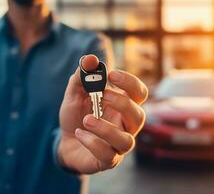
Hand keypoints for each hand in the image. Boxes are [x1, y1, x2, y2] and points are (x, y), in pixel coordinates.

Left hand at [58, 54, 147, 173]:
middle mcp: (127, 125)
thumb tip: (90, 59)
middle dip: (122, 103)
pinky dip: (93, 142)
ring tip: (86, 120)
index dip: (130, 83)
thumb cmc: (77, 115)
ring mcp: (119, 144)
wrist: (66, 142)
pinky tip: (79, 133)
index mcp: (124, 105)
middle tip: (102, 95)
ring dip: (107, 129)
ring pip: (127, 140)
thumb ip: (81, 77)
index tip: (111, 75)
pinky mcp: (108, 159)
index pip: (140, 93)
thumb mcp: (75, 94)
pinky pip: (108, 155)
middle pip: (140, 116)